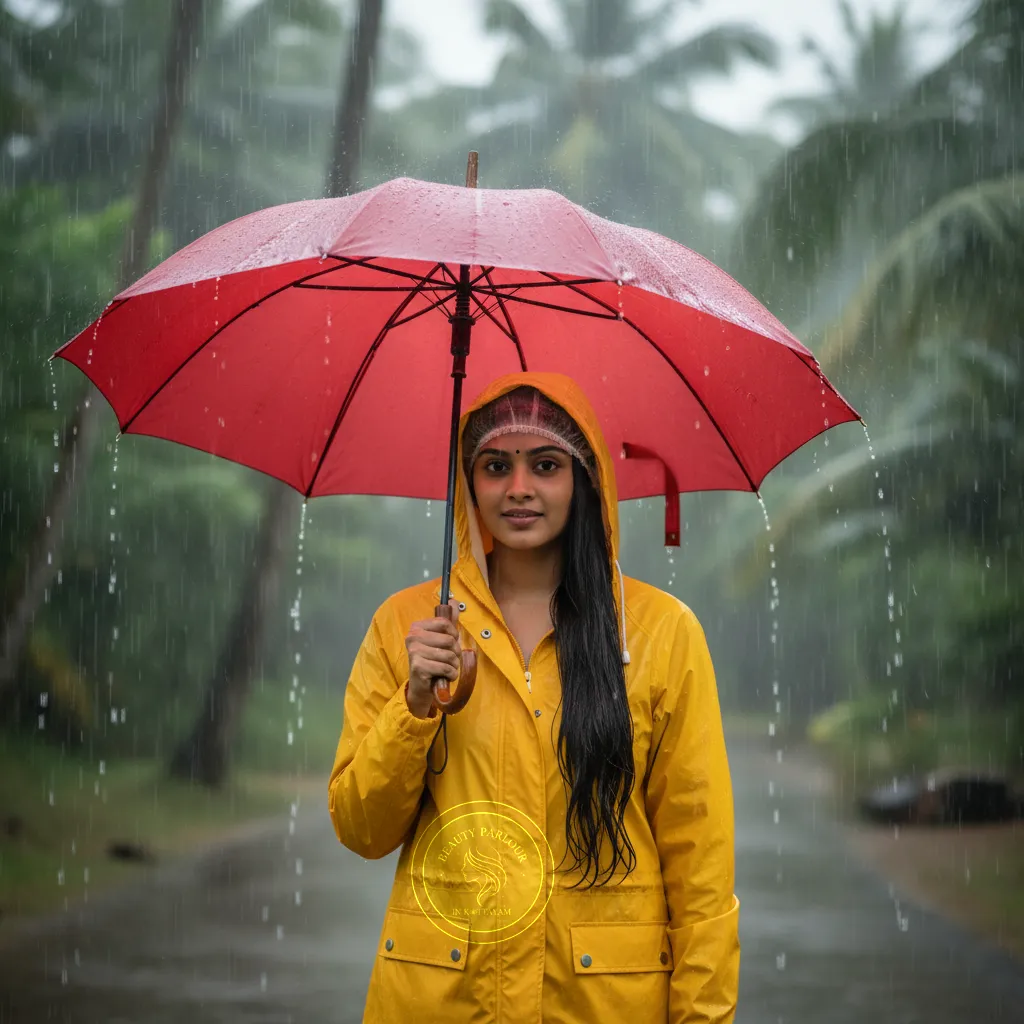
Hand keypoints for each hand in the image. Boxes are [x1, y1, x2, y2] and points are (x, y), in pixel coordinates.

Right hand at [404, 599, 462, 718]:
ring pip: (449, 655)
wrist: (422, 686)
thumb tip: (454, 601)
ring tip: (447, 669)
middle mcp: (412, 637)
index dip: (454, 634)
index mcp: (417, 627)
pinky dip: (451, 675)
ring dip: (454, 665)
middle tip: (449, 660)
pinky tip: (444, 677)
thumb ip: (448, 620)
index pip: (445, 623)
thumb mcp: (440, 639)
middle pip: (449, 640)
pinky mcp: (418, 667)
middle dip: (455, 653)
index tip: (450, 643)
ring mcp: (414, 652)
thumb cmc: (433, 660)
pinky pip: (446, 668)